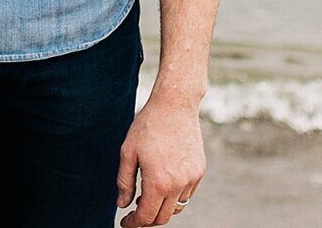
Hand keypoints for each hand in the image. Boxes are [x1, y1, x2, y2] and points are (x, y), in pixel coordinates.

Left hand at [116, 92, 204, 224]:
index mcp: (158, 182)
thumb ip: (124, 181)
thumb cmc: (147, 126)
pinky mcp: (199, 172)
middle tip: (134, 212)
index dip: (134, 223)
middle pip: (163, 217)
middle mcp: (178, 186)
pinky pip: (186, 194)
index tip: (125, 223)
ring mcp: (191, 180)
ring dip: (161, 207)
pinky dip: (174, 195)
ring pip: (176, 207)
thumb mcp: (128, 152)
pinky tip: (162, 182)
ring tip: (146, 195)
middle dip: (148, 219)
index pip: (147, 216)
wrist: (175, 107)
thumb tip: (122, 204)